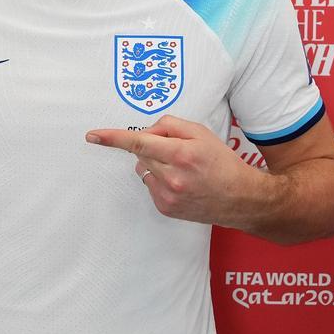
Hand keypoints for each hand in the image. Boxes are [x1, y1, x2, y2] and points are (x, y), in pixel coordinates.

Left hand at [85, 115, 250, 225]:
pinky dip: (159, 180)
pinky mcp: (165, 208)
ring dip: (155, 164)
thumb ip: (169, 126)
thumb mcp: (201, 132)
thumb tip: (146, 132)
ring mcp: (167, 196)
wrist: (241, 198)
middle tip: (175, 150)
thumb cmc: (221, 161)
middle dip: (152, 147)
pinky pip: (150, 186)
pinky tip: (181, 183)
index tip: (93, 135)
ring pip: (143, 170)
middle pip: (141, 153)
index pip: (138, 142)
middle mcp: (172, 177)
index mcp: (180, 154)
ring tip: (181, 169)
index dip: (113, 138)